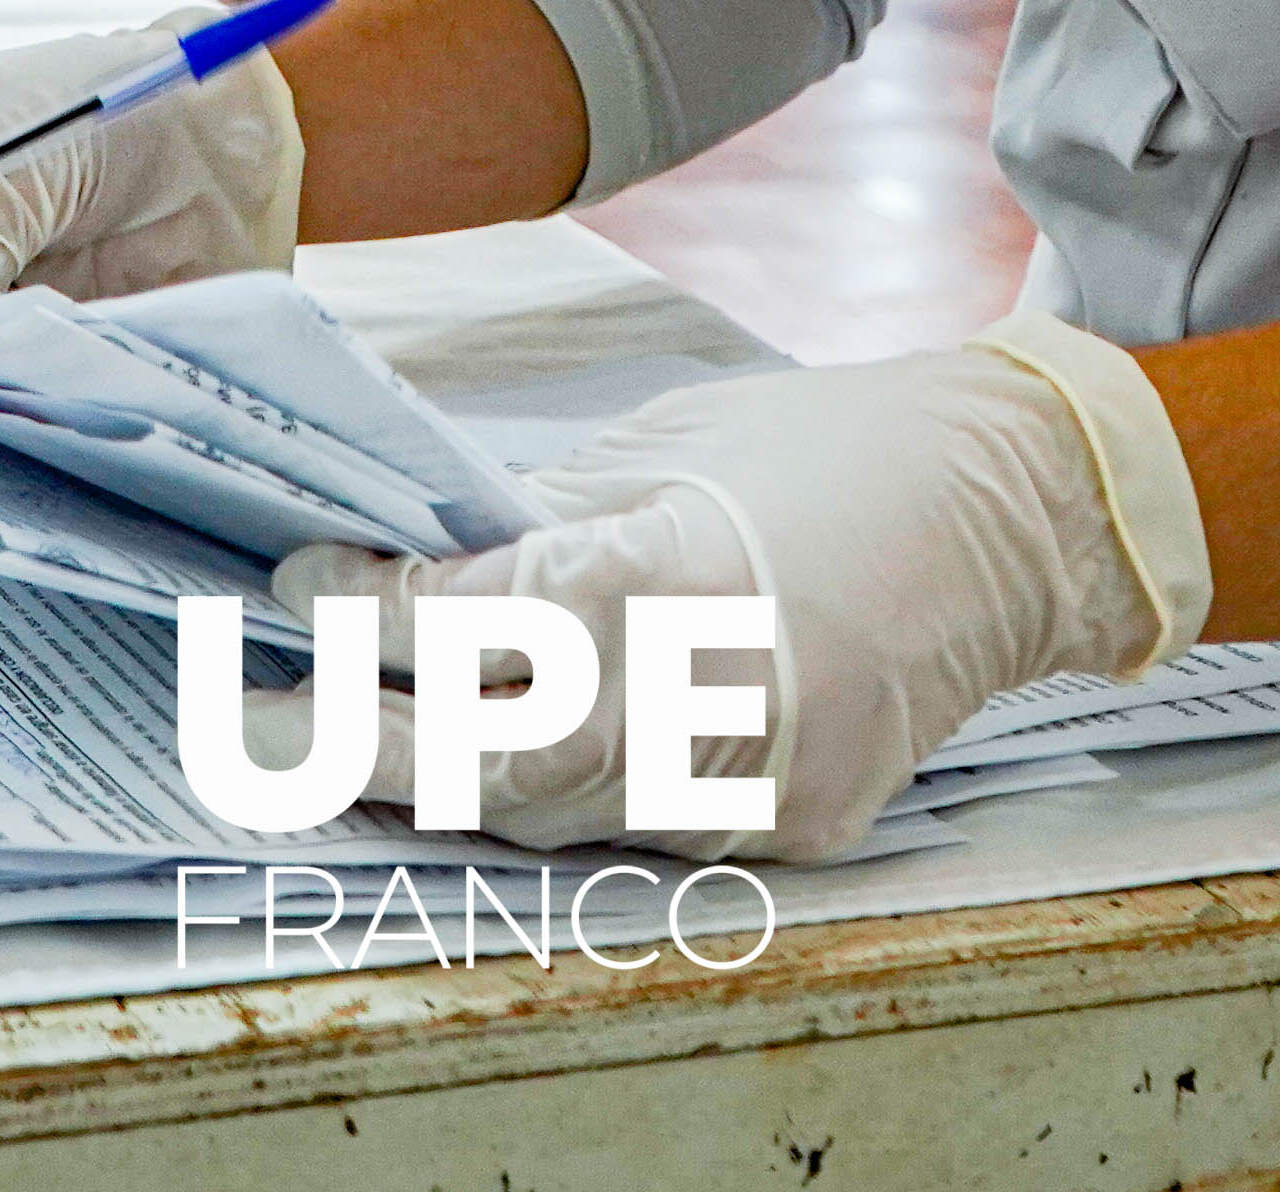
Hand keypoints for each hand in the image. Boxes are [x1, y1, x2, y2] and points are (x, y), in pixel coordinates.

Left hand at [261, 321, 1208, 861]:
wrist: (1014, 509)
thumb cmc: (835, 448)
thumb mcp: (671, 448)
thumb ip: (551, 519)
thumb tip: (422, 562)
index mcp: (674, 572)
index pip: (475, 624)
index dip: (373, 615)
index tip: (304, 590)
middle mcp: (716, 695)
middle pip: (489, 761)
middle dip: (362, 748)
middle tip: (265, 726)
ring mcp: (762, 781)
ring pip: (556, 816)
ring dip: (450, 781)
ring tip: (360, 745)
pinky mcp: (797, 829)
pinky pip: (647, 831)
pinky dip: (573, 794)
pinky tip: (515, 755)